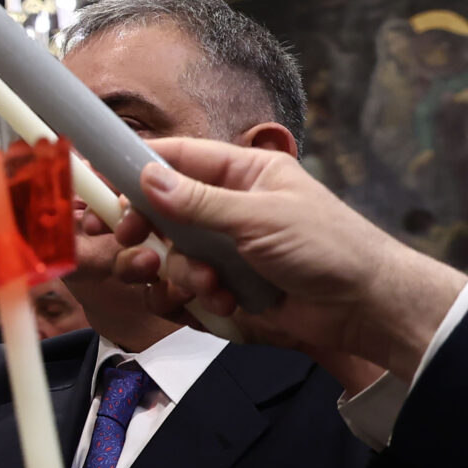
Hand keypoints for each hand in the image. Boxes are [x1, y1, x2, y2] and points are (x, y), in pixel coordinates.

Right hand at [111, 139, 465, 379]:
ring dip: (182, 274)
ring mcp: (223, 251)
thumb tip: (148, 178)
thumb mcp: (261, 216)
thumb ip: (199, 201)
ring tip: (212, 284)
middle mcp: (226, 210)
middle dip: (146, 231)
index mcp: (240, 175)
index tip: (103, 178)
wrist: (365, 308)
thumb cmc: (331, 247)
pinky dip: (199, 300)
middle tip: (135, 242)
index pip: (176, 159)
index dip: (136, 167)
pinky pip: (185, 292)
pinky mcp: (224, 288)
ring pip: (168, 256)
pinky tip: (227, 302)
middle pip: (159, 212)